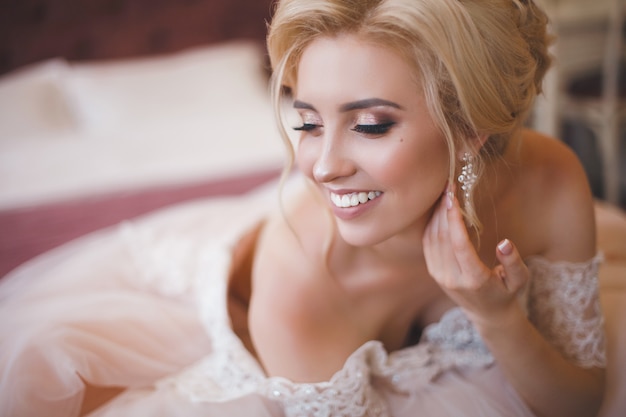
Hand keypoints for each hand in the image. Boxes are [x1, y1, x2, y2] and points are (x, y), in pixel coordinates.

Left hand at [422, 187, 529, 329]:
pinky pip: (428, 243)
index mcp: (474, 279)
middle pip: (443, 238)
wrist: (486, 314)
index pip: (459, 244)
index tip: (454, 196)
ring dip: (437, 214)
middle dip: (444, 210)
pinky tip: (439, 210)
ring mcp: (439, 275)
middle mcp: (452, 278)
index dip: (454, 219)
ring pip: (432, 239)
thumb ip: (513, 262)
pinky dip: (431, 224)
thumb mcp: (519, 280)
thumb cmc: (506, 293)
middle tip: (448, 187)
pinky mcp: (433, 271)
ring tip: (445, 194)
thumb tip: (505, 242)